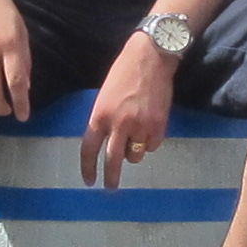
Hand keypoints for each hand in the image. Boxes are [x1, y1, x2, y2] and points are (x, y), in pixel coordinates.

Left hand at [83, 35, 175, 186]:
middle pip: (113, 160)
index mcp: (100, 116)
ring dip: (134, 152)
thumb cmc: (124, 72)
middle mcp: (118, 124)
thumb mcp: (105, 96)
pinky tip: (150, 127)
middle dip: (111, 178)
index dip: (88, 168)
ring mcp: (140, 126)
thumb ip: (104, 119)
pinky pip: (152, 146)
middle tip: (111, 188)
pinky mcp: (158, 126)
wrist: (151, 58)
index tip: (89, 181)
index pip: (89, 149)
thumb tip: (107, 141)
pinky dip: (150, 142)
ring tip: (136, 137)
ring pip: (135, 155)